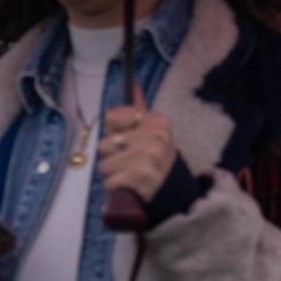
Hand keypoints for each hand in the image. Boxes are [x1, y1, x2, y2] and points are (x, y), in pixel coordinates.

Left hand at [98, 88, 176, 202]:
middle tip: (133, 163)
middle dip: (114, 157)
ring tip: (133, 177)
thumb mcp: (152, 133)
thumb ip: (139, 111)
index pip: (112, 116)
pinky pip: (109, 182)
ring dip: (115, 175)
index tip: (131, 141)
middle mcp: (154, 137)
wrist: (175, 195)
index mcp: (158, 122)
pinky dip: (117, 189)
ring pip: (105, 165)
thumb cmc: (156, 161)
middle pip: (105, 143)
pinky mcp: (139, 179)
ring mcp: (147, 158)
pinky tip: (132, 188)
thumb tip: (134, 85)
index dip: (117, 132)